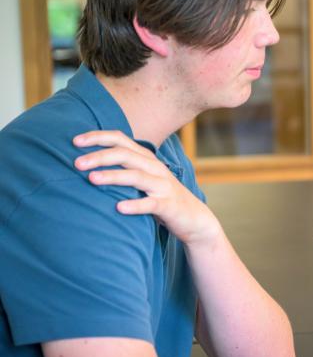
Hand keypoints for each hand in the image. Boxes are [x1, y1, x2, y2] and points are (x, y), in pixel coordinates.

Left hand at [73, 130, 218, 244]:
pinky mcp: (169, 205)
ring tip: (92, 179)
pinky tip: (119, 208)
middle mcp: (155, 168)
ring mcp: (163, 186)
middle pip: (125, 155)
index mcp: (147, 159)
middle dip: (100, 157)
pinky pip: (151, 204)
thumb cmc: (161, 197)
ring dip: (114, 176)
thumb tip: (87, 163)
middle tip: (77, 163)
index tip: (75, 141)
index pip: (121, 140)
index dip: (99, 137)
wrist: (194, 218)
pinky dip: (135, 205)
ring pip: (136, 176)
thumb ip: (124, 168)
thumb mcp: (144, 178)